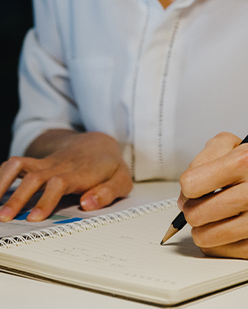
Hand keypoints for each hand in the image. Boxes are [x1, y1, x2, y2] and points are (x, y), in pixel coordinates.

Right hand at [0, 131, 132, 221]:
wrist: (98, 143)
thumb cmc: (110, 166)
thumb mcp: (122, 179)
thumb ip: (108, 191)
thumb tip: (87, 204)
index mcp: (83, 172)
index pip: (61, 183)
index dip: (47, 199)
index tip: (35, 218)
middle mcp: (61, 166)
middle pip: (36, 178)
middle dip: (19, 198)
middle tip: (4, 219)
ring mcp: (48, 163)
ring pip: (21, 167)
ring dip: (3, 184)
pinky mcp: (39, 162)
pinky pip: (17, 164)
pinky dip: (2, 175)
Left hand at [179, 132, 247, 258]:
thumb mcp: (229, 146)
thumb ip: (200, 159)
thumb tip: (184, 196)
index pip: (191, 183)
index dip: (187, 185)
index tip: (196, 185)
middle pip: (194, 213)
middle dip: (192, 208)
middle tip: (204, 202)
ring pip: (202, 236)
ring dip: (201, 226)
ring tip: (215, 214)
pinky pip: (215, 249)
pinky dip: (215, 239)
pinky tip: (227, 226)